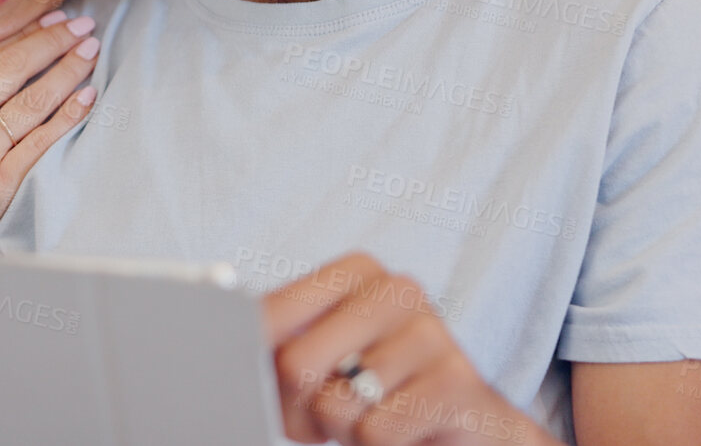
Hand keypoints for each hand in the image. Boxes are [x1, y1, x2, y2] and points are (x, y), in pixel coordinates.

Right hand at [0, 10, 98, 249]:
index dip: (21, 34)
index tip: (49, 20)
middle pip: (12, 68)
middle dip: (51, 41)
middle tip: (81, 23)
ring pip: (32, 100)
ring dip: (66, 70)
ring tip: (91, 50)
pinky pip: (40, 141)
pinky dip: (67, 116)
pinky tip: (87, 96)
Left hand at [265, 252, 559, 445]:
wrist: (468, 426)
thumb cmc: (379, 391)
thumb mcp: (321, 360)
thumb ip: (278, 346)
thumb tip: (232, 355)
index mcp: (356, 270)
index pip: (269, 318)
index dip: (263, 370)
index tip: (283, 384)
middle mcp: (397, 288)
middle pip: (295, 364)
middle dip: (302, 409)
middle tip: (331, 412)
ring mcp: (432, 332)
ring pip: (336, 405)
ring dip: (345, 429)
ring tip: (375, 415)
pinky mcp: (458, 382)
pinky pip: (376, 432)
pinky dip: (377, 445)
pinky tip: (405, 430)